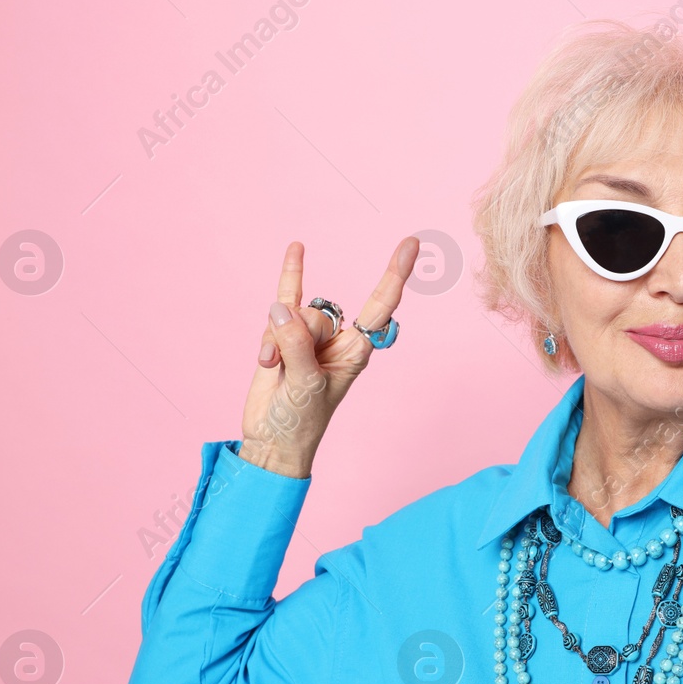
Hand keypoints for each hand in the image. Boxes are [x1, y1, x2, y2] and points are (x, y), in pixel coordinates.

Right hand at [238, 237, 417, 478]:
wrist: (272, 439)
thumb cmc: (300, 421)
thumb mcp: (305, 386)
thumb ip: (296, 346)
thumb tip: (281, 308)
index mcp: (356, 352)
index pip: (381, 307)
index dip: (395, 275)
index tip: (411, 244)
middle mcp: (337, 340)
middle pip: (319, 313)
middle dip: (297, 334)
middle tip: (288, 367)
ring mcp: (309, 336)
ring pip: (292, 312)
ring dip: (274, 338)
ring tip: (273, 367)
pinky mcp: (282, 333)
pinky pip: (287, 296)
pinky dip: (290, 274)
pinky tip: (297, 248)